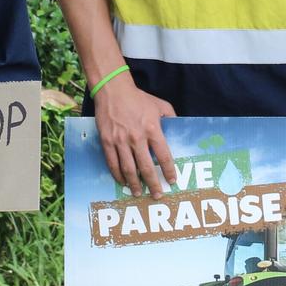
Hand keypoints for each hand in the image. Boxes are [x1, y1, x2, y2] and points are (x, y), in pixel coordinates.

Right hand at [94, 76, 177, 197]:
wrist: (113, 90)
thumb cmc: (138, 98)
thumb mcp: (161, 105)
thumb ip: (171, 118)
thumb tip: (178, 129)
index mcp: (152, 129)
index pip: (164, 156)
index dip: (169, 171)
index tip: (172, 181)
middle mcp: (137, 138)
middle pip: (146, 167)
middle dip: (153, 184)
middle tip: (158, 195)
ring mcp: (120, 141)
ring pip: (129, 169)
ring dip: (135, 184)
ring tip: (139, 193)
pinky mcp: (107, 142)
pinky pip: (113, 163)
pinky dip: (118, 175)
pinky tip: (123, 182)